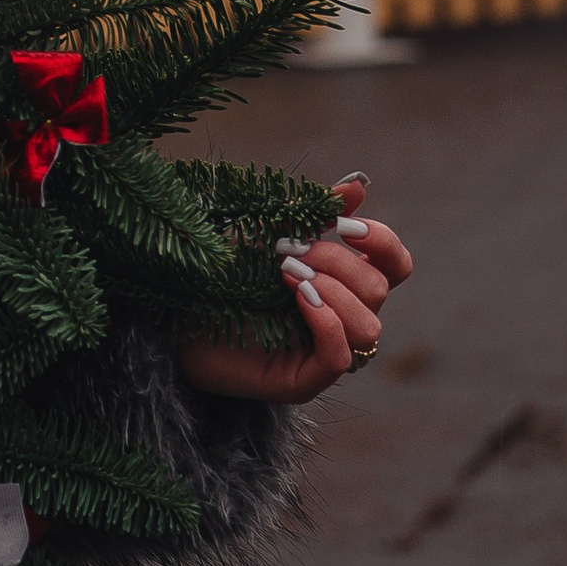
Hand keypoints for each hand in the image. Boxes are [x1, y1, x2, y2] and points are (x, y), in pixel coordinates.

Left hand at [178, 175, 413, 401]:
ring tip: (288, 275)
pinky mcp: (302, 381)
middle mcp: (342, 319)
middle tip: (288, 251)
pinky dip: (327, 323)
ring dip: (332, 292)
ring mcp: (324, 353)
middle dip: (336, 262)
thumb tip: (359, 183)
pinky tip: (300, 299)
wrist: (171, 304)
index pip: (395, 267)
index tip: (346, 226)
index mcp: (342, 282)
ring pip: (368, 328)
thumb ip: (316, 212)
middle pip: (378, 291)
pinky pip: (340, 358)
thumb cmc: (222, 267)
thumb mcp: (271, 230)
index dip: (383, 244)